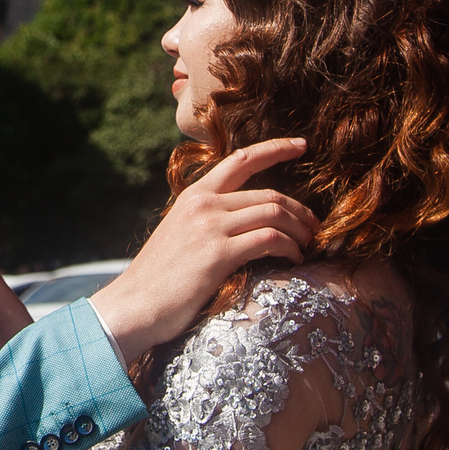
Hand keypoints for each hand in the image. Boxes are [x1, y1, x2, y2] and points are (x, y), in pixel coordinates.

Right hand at [88, 138, 313, 359]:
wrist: (134, 305)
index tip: (301, 144)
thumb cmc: (159, 278)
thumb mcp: (179, 234)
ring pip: (273, 213)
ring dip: (299, 230)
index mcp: (194, 195)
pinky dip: (289, 248)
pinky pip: (269, 239)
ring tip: (307, 246)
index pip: (240, 159)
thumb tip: (240, 223)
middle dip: (300, 210)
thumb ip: (207, 221)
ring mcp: (210, 227)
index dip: (275, 148)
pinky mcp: (218, 254)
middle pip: (269, 193)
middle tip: (314, 228)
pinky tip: (294, 260)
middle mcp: (203, 204)